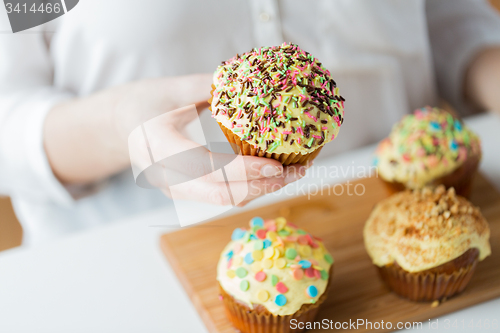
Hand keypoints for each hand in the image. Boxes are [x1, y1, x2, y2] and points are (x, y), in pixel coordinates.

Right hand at [45, 74, 307, 205]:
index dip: (244, 172)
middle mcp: (167, 178)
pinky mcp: (186, 193)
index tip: (277, 165)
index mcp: (159, 148)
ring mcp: (176, 190)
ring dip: (262, 190)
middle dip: (264, 186)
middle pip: (222, 195)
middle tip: (298, 171)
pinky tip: (272, 176)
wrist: (121, 126)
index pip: (207, 170)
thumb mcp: (171, 88)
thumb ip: (207, 86)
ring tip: (294, 173)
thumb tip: (252, 81)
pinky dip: (251, 189)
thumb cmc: (144, 103)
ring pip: (226, 200)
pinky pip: (222, 197)